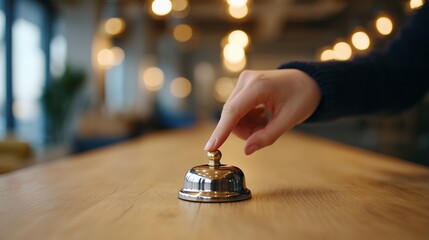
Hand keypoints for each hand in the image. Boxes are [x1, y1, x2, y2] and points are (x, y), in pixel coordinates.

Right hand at [204, 69, 321, 154]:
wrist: (309, 81)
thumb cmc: (303, 97)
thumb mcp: (289, 120)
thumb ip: (267, 136)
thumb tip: (247, 150)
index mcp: (258, 86)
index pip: (233, 111)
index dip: (221, 131)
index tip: (210, 147)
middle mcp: (246, 80)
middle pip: (231, 115)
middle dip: (244, 131)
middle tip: (263, 134)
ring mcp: (243, 82)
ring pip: (233, 114)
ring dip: (246, 126)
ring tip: (266, 124)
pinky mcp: (243, 86)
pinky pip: (237, 110)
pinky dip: (247, 119)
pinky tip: (262, 117)